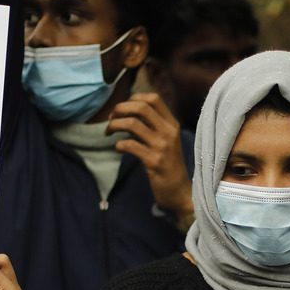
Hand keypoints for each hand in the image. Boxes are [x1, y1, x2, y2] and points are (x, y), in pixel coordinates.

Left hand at [107, 92, 192, 219]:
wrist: (180, 192)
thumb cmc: (169, 166)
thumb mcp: (167, 141)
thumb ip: (153, 126)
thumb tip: (128, 113)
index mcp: (172, 124)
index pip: (153, 98)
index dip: (133, 98)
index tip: (123, 109)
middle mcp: (168, 132)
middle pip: (141, 107)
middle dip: (120, 109)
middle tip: (110, 119)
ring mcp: (162, 147)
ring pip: (132, 124)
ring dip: (115, 125)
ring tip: (108, 132)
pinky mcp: (154, 162)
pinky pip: (130, 145)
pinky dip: (118, 144)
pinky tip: (118, 148)